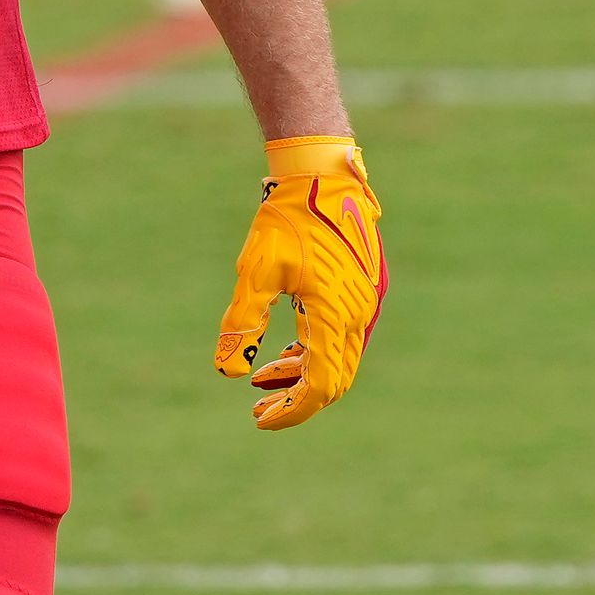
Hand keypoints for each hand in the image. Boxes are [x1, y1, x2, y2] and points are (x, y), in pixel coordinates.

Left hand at [213, 136, 386, 429]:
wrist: (323, 175)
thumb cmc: (287, 219)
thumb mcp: (256, 271)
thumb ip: (243, 322)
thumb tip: (228, 372)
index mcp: (335, 314)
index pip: (320, 386)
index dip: (292, 411)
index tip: (260, 419)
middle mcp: (359, 314)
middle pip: (334, 380)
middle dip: (296, 398)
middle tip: (258, 406)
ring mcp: (367, 301)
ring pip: (340, 359)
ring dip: (304, 374)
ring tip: (264, 377)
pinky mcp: (366, 288)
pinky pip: (345, 336)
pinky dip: (317, 350)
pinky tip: (288, 349)